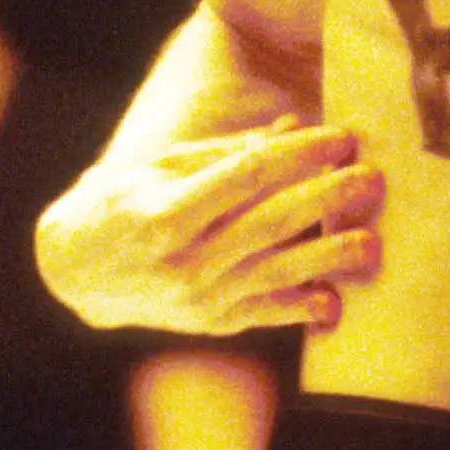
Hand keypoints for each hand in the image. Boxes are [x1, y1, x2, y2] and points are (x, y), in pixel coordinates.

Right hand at [36, 116, 383, 334]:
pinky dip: (300, 308)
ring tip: (371, 241)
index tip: (339, 138)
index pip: (247, 176)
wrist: (78, 269)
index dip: (298, 155)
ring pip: (276, 271)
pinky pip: (264, 313)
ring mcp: (198, 295)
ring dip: (328, 257)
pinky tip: (335, 301)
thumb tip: (290, 127)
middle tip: (371, 178)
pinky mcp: (209, 322)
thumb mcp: (162, 167)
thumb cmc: (124, 202)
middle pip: (270, 221)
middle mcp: (183, 258)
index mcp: (167, 210)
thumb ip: (227, 152)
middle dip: (326, 198)